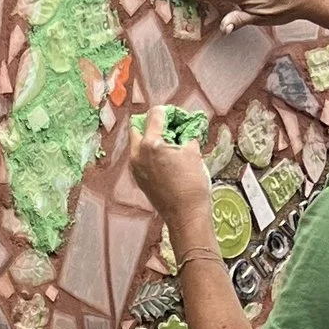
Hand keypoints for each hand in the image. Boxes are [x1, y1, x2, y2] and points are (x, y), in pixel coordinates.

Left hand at [128, 105, 213, 228]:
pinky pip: (139, 157)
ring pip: (137, 143)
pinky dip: (149, 152)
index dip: (169, 112)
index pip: (155, 114)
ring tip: (170, 144)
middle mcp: (137, 154)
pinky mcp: (137, 179)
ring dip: (150, 138)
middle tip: (170, 127)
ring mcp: (134, 168)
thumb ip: (187, 135)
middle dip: (153, 123)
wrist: (186, 216)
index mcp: (150, 144)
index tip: (179, 117)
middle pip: (138, 126)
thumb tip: (187, 128)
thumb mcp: (194, 153)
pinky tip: (166, 158)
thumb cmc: (192, 185)